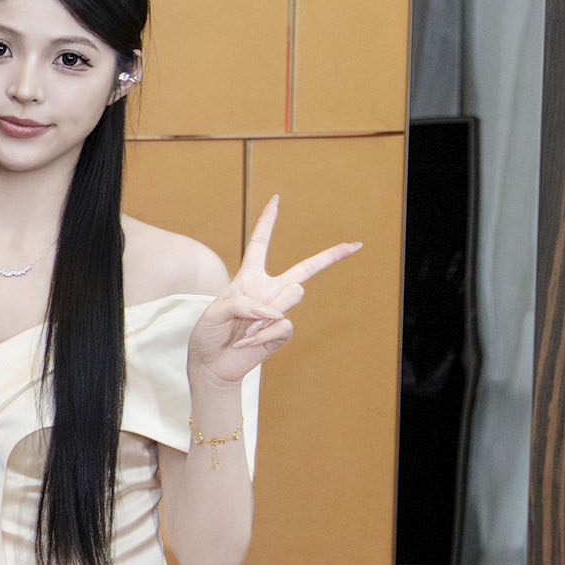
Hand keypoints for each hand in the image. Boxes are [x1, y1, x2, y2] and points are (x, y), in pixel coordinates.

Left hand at [186, 197, 357, 390]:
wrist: (212, 364)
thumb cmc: (208, 335)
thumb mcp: (215, 312)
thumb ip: (243, 305)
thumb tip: (276, 313)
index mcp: (248, 277)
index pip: (260, 244)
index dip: (267, 222)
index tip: (276, 200)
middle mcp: (269, 290)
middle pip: (306, 268)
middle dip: (332, 256)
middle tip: (355, 244)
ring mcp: (279, 310)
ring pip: (293, 295)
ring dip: (265, 312)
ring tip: (245, 329)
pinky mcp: (282, 330)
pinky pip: (283, 324)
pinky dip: (262, 334)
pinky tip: (248, 342)